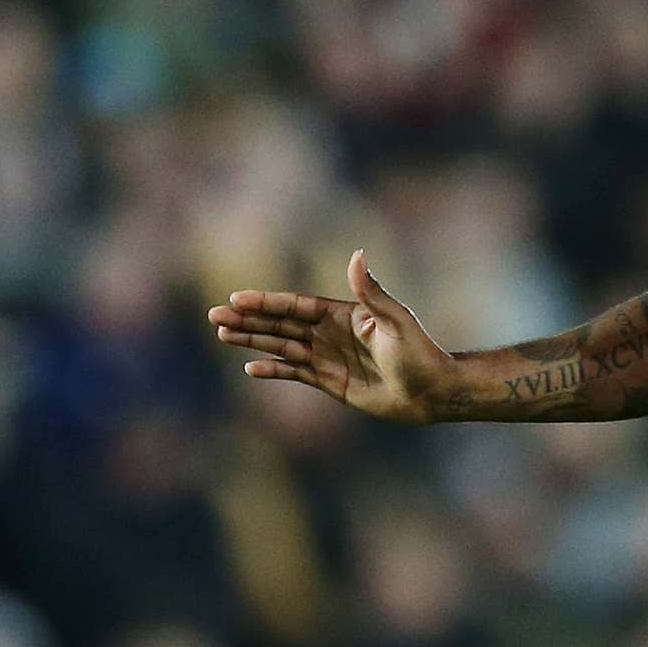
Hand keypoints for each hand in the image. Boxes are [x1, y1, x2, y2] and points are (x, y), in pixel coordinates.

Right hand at [210, 250, 454, 423]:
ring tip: (223, 333)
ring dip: (253, 339)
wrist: (432, 392)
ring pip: (282, 346)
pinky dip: (273, 369)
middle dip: (249, 318)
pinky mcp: (330, 382)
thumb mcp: (396, 321)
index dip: (267, 301)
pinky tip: (251, 366)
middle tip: (215, 315)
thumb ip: (372, 293)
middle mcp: (332, 333)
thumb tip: (357, 255)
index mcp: (345, 314)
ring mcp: (329, 357)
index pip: (297, 305)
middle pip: (282, 323)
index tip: (237, 297)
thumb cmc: (420, 354)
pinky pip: (295, 373)